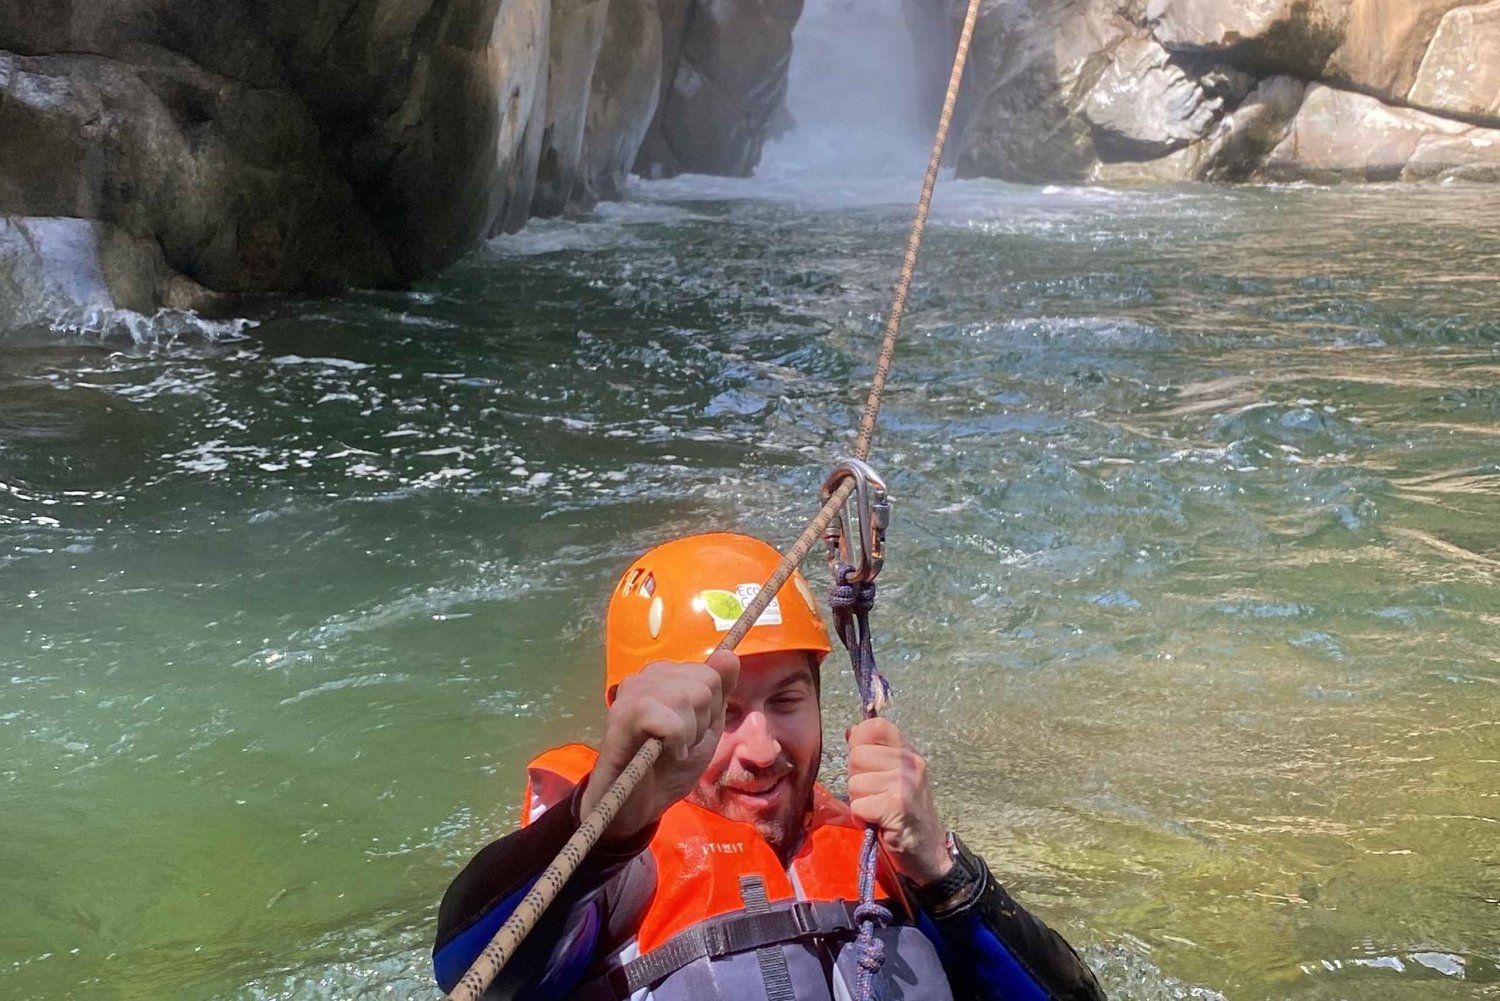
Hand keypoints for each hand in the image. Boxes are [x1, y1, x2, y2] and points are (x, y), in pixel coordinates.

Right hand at [580, 650, 739, 843]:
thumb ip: (720, 691)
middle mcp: (647, 675)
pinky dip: (675, 742)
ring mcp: (633, 691)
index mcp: (666, 674)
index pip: (712, 674)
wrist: (636, 805)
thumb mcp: (706, 727)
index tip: (689, 732)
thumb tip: (729, 655)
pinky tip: (660, 754)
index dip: (709, 711)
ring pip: (690, 698)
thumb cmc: (669, 766)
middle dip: (700, 722)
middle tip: (677, 744)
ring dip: (687, 735)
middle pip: (705, 684)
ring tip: (667, 749)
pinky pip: (671, 720)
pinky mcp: (623, 715)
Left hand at [846, 717, 951, 886]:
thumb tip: (851, 731)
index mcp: (908, 751)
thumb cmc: (905, 814)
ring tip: (878, 811)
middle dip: (857, 779)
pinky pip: (858, 806)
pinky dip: (862, 818)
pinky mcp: (897, 806)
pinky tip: (878, 823)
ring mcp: (905, 783)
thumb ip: (874, 753)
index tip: (866, 766)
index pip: (875, 726)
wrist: (929, 852)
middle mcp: (909, 762)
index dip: (859, 742)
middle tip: (875, 796)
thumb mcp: (894, 776)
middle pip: (856, 756)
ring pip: (854, 783)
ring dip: (859, 802)